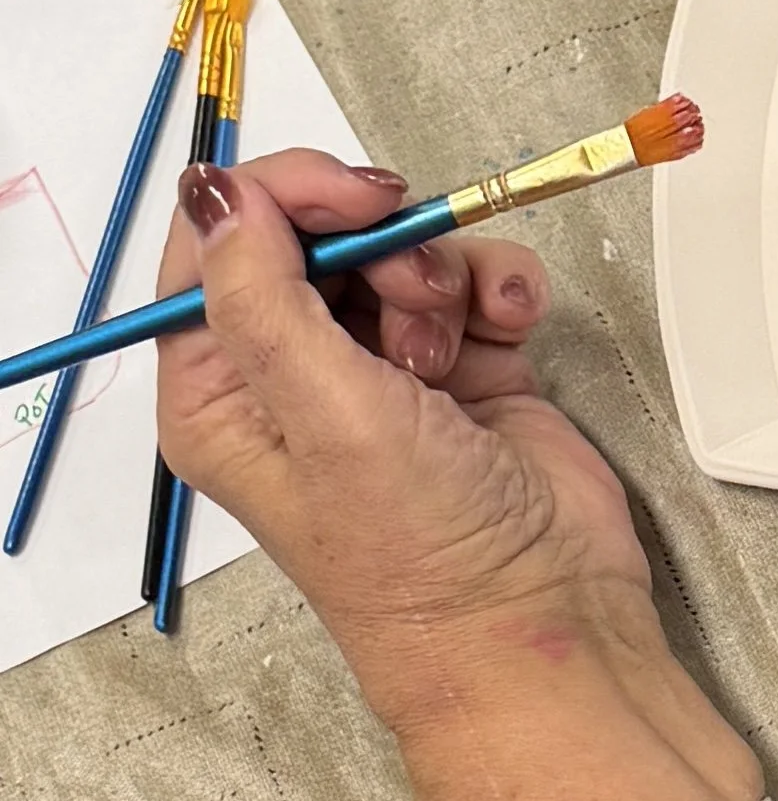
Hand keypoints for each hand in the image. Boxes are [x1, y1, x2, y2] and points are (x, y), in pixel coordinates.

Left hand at [155, 152, 762, 800]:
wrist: (542, 611)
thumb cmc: (415, 551)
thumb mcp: (325, 416)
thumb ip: (263, 296)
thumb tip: (213, 188)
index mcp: (223, 392)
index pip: (217, 246)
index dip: (284, 199)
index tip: (357, 202)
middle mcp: (292, 373)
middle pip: (316, 233)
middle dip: (379, 242)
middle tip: (416, 289)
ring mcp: (380, 364)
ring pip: (401, 246)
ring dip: (443, 274)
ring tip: (456, 346)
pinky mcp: (460, 356)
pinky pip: (472, 274)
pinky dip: (497, 287)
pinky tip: (511, 331)